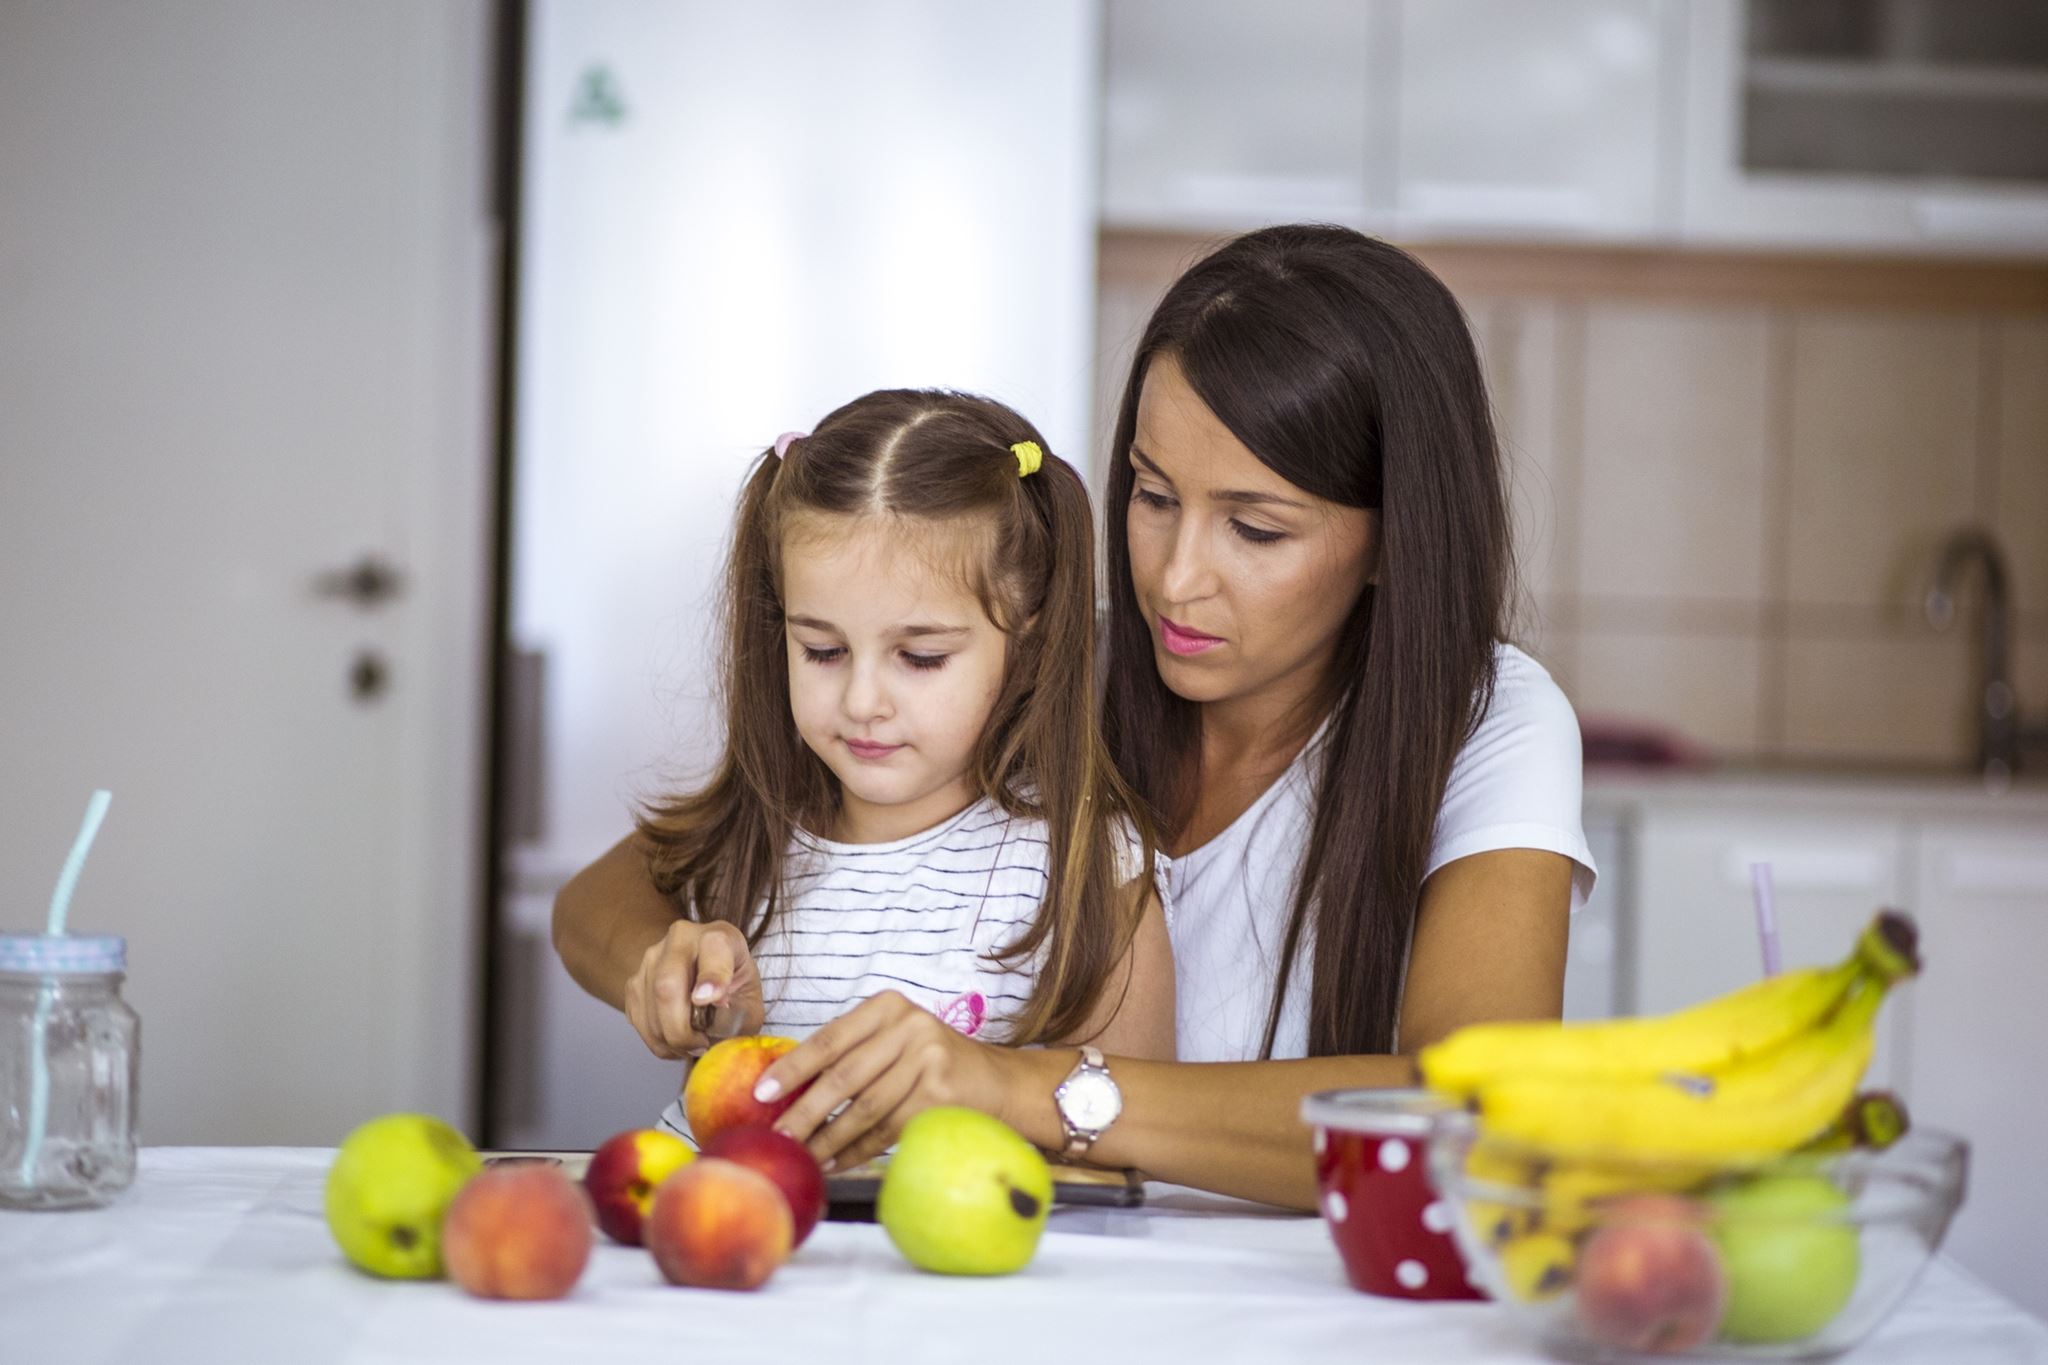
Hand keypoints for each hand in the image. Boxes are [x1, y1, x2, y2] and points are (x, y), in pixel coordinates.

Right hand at [622, 919, 763, 1058]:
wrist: (704, 974)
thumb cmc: (732, 988)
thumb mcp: (750, 1000)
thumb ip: (740, 1010)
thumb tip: (716, 1011)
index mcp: (720, 936)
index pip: (714, 948)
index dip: (712, 976)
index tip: (710, 1000)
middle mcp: (681, 939)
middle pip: (668, 984)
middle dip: (681, 1028)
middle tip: (700, 1045)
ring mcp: (652, 958)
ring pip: (650, 1007)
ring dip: (670, 1039)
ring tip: (692, 1045)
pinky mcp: (634, 981)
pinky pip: (639, 1020)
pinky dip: (658, 1041)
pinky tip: (675, 1042)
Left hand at [761, 991, 1010, 1170]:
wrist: (995, 1081)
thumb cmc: (929, 1062)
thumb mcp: (893, 1041)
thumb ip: (850, 1055)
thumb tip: (785, 1091)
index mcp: (887, 1006)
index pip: (829, 1039)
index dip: (793, 1068)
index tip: (762, 1093)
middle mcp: (909, 1026)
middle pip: (843, 1077)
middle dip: (804, 1113)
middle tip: (777, 1138)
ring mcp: (928, 1059)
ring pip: (864, 1109)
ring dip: (828, 1139)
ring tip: (803, 1157)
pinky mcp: (940, 1093)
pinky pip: (887, 1129)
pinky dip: (857, 1150)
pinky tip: (836, 1161)